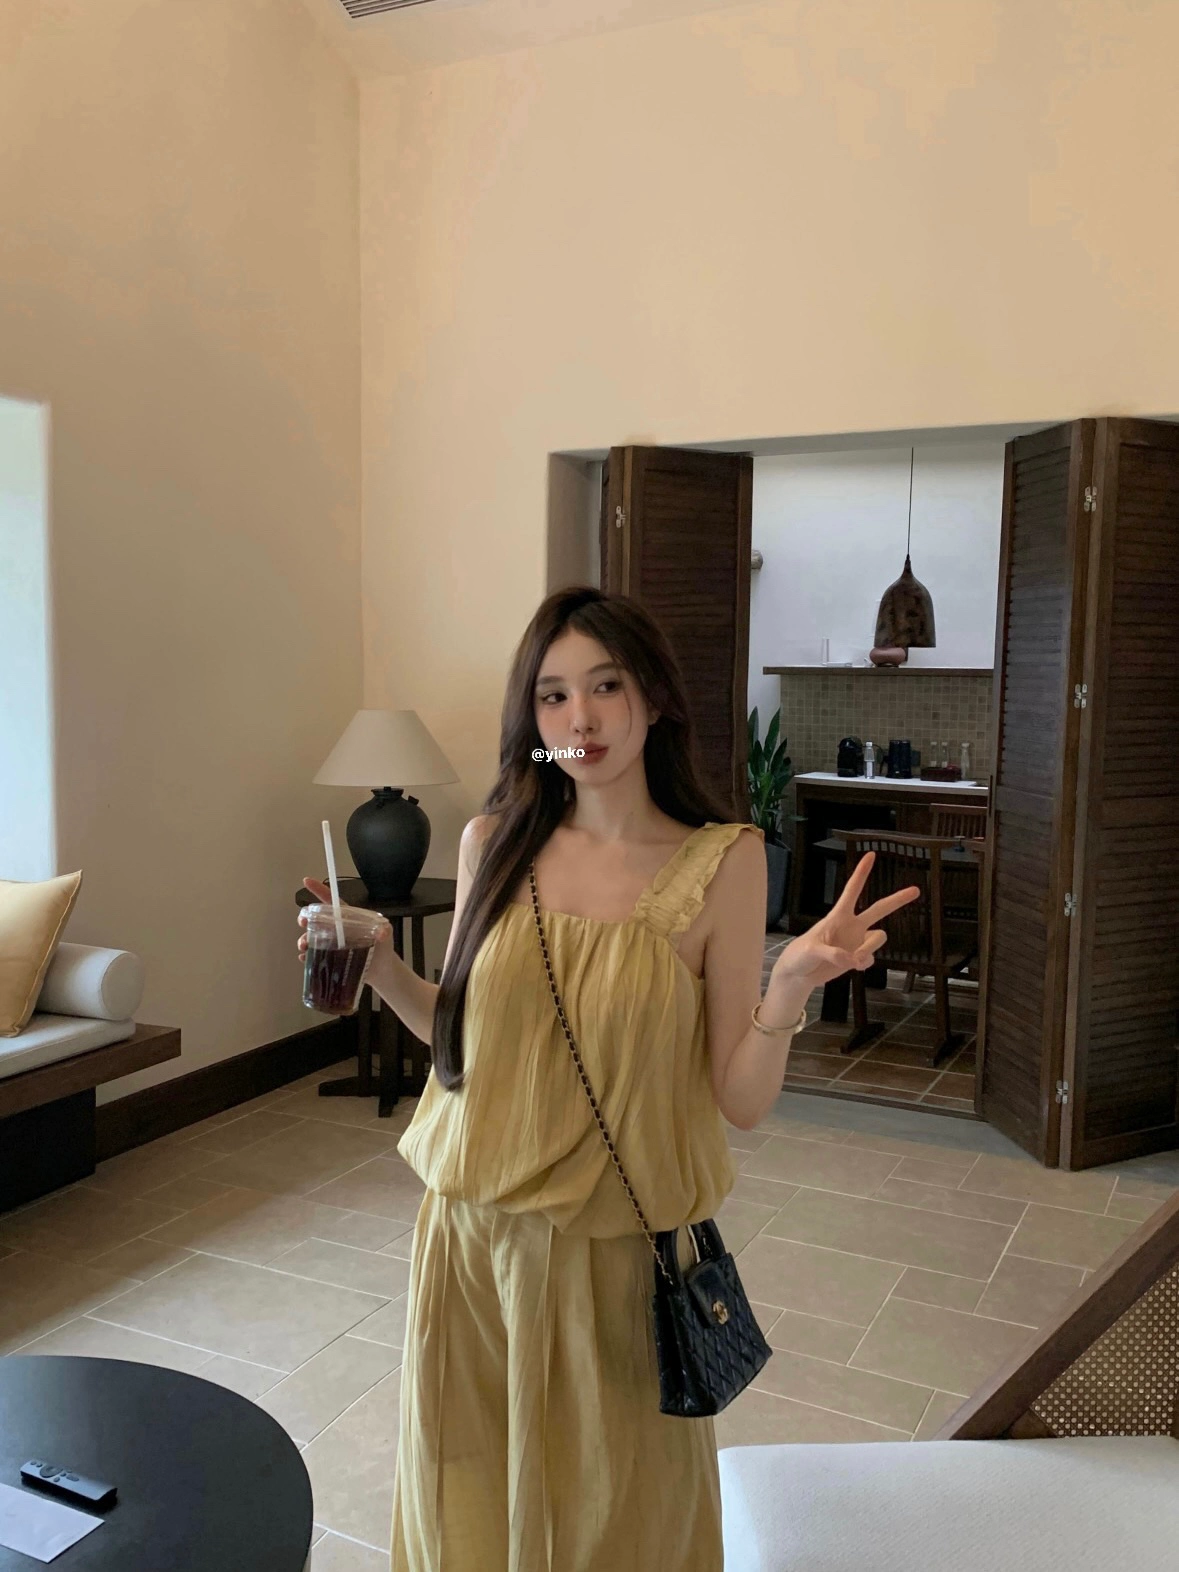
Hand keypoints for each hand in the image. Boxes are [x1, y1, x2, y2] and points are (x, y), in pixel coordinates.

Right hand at [296, 878, 392, 963]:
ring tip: (304, 946)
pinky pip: (313, 957)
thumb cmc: (383, 948)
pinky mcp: (330, 960)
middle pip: (317, 919)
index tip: (307, 881)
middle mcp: (337, 930)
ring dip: (304, 939)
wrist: (382, 972)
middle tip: (302, 922)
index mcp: (348, 919)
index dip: (320, 891)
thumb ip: (385, 930)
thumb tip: (383, 931)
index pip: (333, 903)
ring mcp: (332, 945)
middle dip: (305, 917)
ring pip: (312, 937)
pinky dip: (306, 957)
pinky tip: (304, 959)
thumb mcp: (386, 935)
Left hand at [769, 852, 919, 991]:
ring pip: (879, 938)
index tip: (871, 855)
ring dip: (869, 950)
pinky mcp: (857, 957)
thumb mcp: (811, 951)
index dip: (862, 873)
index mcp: (838, 916)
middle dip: (898, 899)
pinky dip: (865, 964)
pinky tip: (852, 967)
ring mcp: (856, 941)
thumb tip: (851, 959)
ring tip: (854, 960)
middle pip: (879, 908)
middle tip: (916, 890)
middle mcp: (852, 925)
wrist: (799, 974)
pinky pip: (871, 959)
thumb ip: (832, 954)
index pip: (853, 890)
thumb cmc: (800, 955)